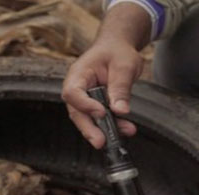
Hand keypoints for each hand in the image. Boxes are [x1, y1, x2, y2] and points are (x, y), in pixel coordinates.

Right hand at [61, 3, 151, 148]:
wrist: (118, 48)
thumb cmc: (117, 51)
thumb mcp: (124, 66)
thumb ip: (121, 88)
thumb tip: (120, 110)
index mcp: (78, 74)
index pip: (73, 93)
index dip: (85, 105)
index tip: (102, 112)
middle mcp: (77, 89)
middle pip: (77, 112)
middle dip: (89, 129)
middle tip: (101, 142)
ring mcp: (84, 99)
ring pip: (88, 119)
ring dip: (103, 130)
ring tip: (121, 135)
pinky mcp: (94, 106)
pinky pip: (99, 119)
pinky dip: (112, 126)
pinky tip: (125, 128)